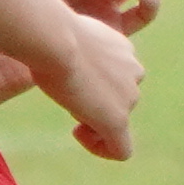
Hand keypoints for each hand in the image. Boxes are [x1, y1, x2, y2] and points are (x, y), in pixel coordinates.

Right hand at [34, 9, 145, 160]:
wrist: (56, 40)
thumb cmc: (50, 34)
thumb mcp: (65, 36)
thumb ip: (73, 48)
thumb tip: (54, 50)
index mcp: (123, 49)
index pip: (118, 74)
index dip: (97, 83)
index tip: (75, 79)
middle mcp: (134, 71)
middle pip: (119, 98)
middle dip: (94, 101)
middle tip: (68, 92)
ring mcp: (130, 97)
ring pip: (118, 119)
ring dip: (94, 118)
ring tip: (70, 103)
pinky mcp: (118, 120)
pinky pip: (121, 150)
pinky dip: (101, 148)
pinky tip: (77, 133)